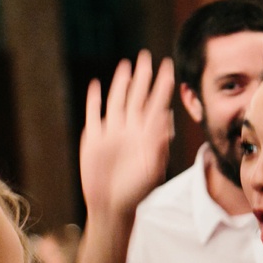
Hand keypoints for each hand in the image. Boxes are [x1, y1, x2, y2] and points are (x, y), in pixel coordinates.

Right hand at [78, 51, 174, 217]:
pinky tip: (96, 86)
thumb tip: (166, 120)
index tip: (169, 67)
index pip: (156, 103)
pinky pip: (94, 115)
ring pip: (117, 101)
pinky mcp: (94, 139)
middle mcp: (130, 130)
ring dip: (121, 84)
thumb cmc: (136, 192)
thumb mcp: (152, 169)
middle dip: (142, 77)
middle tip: (147, 56)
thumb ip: (159, 145)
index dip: (162, 85)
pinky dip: (93, 100)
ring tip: (126, 65)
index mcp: (147, 135)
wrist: (112, 206)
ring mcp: (112, 133)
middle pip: (137, 97)